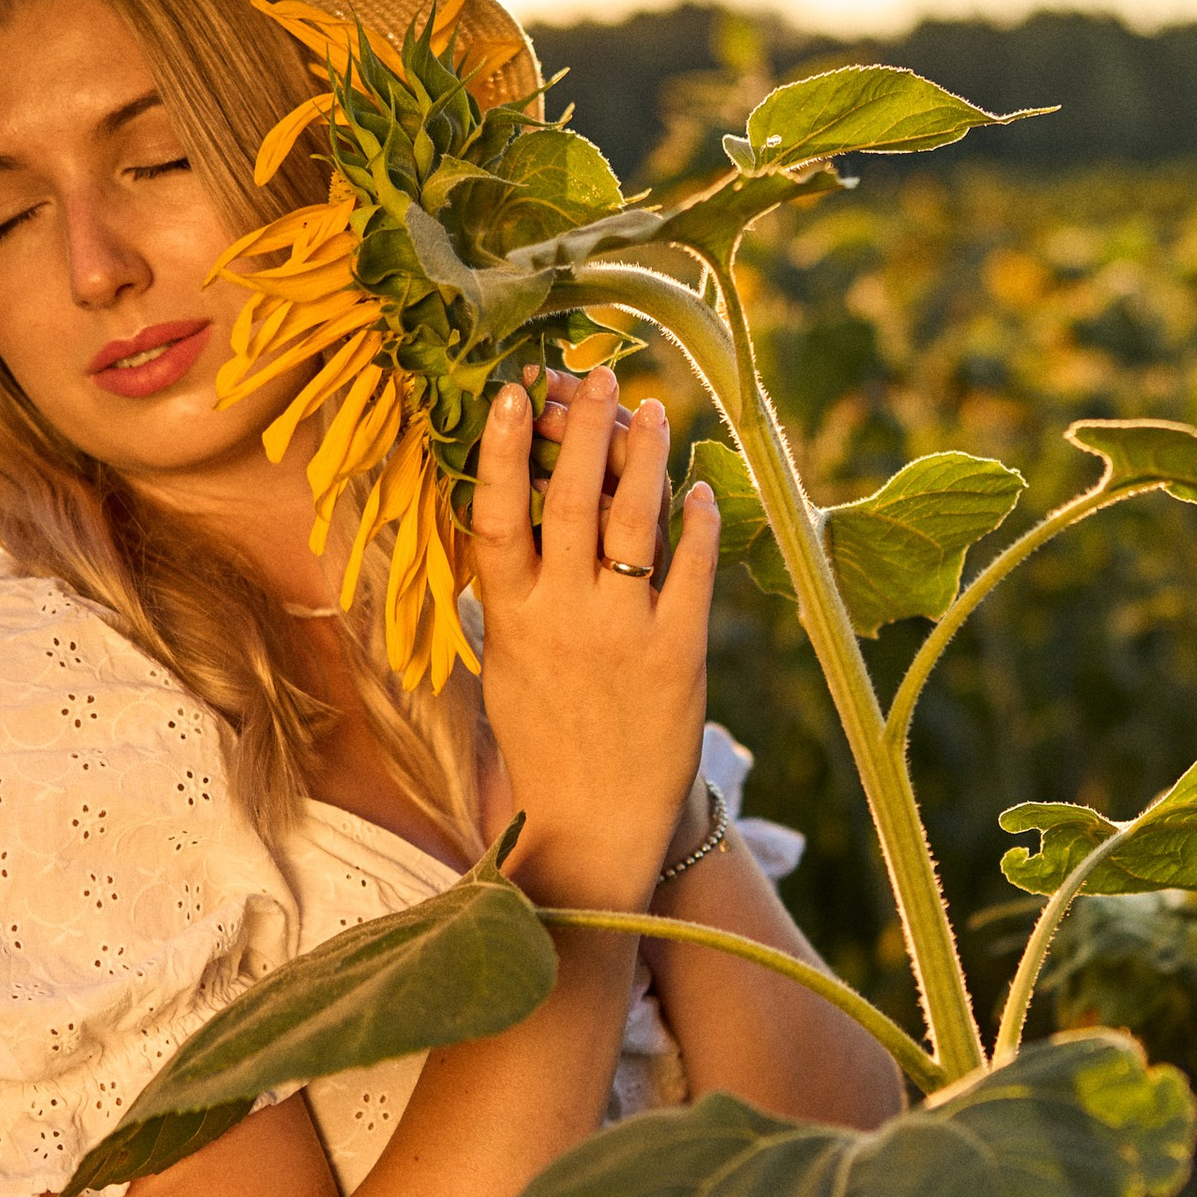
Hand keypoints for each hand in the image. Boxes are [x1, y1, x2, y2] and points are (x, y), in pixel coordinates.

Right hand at [470, 367, 718, 911]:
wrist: (595, 822)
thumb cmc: (547, 740)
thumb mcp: (508, 664)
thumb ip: (512, 593)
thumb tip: (507, 514)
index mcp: (511, 617)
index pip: (496, 514)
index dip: (499, 447)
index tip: (511, 390)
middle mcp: (563, 616)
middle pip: (570, 498)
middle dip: (583, 427)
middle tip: (595, 374)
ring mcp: (622, 632)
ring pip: (633, 520)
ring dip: (643, 455)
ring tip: (651, 408)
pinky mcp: (678, 653)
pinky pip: (692, 569)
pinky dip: (698, 523)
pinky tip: (701, 489)